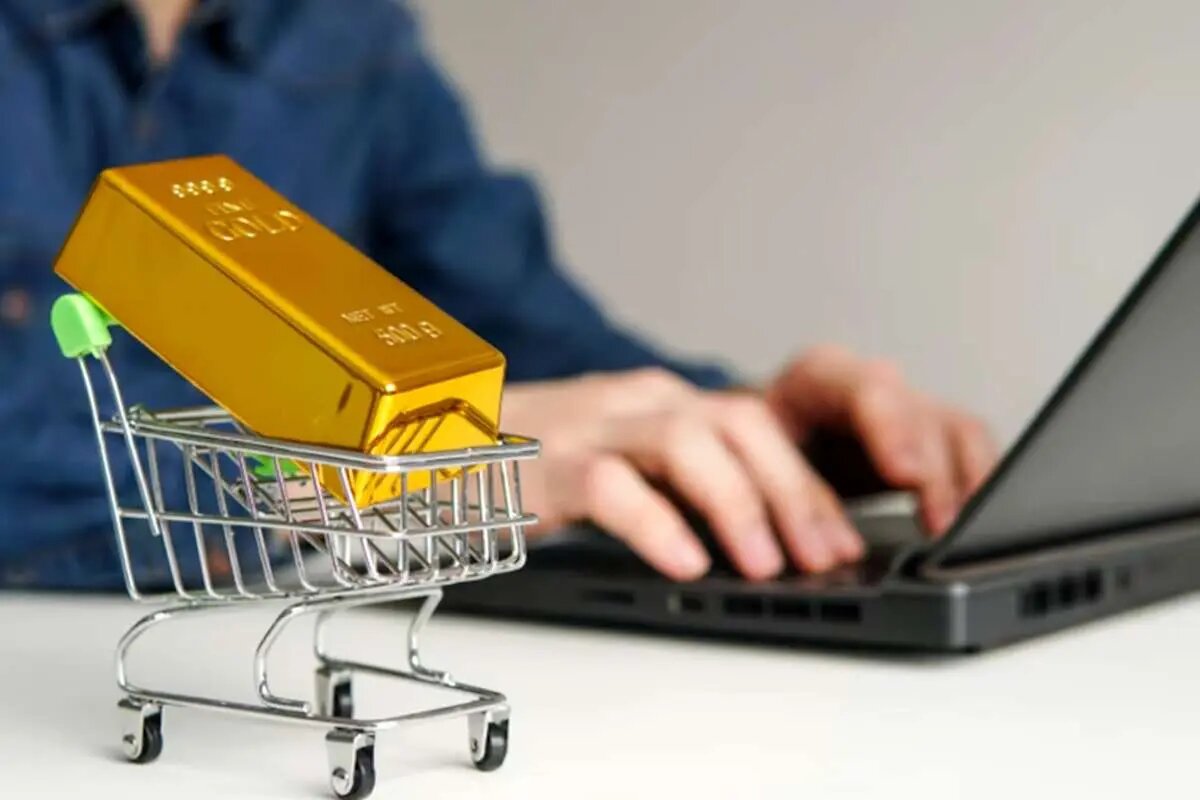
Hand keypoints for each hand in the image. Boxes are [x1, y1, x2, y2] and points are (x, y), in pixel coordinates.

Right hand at [502, 350, 995, 580]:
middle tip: (828, 556)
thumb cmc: (543, 463)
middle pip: (742, 426)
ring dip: (740, 504)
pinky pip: (614, 484)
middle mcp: (642, 401)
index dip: (813, 483)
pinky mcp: (549, 461)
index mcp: (670, 403)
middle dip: (796, 493)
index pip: (762, 427)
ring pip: (689, 442)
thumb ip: (687, 486)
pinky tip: (684, 563)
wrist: (441, 439)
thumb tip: (762, 541)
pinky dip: (656, 522)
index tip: (845, 541)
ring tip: (768, 565)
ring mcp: (595, 423)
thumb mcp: (627, 463)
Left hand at [765, 345, 995, 534]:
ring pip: (955, 432)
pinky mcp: (933, 437)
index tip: (905, 475)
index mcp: (817, 378)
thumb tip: (801, 531)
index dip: (891, 429)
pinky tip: (977, 527)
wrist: (764, 444)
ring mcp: (908, 408)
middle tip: (941, 524)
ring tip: (960, 536)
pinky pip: (973, 452)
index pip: (864, 388)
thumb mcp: (751, 460)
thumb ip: (781, 482)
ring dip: (964, 486)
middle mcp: (872, 385)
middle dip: (934, 472)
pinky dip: (979, 489)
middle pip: (919, 414)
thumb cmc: (754, 450)